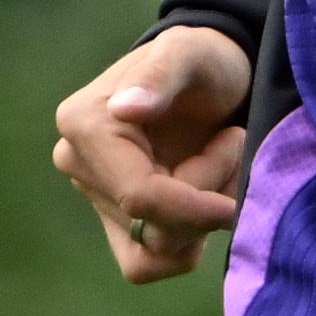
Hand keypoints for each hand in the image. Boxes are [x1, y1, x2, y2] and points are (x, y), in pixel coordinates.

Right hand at [52, 23, 254, 284]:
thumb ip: (160, 75)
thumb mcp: (191, 53)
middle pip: (153, 228)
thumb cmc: (204, 61)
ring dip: (203, 218)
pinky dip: (191, 239)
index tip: (238, 197)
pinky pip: (149, 263)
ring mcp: (95, 195)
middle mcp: (78, 163)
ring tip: (222, 162)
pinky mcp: (116, 221)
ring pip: (156, 248)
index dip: (195, 207)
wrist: (211, 78)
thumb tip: (125, 109)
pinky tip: (209, 195)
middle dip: (207, 197)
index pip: (139, 196)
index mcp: (84, 125)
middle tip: (232, 142)